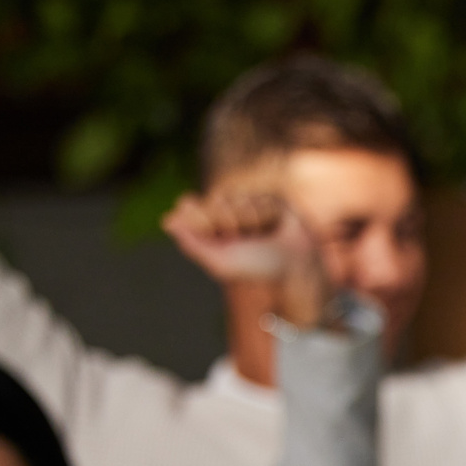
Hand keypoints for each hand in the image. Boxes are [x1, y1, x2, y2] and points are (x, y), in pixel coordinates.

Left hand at [162, 189, 334, 328]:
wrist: (299, 263)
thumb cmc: (258, 268)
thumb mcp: (220, 262)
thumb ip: (193, 244)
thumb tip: (167, 222)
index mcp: (212, 236)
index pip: (190, 209)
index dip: (194, 214)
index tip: (199, 221)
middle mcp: (228, 220)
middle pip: (213, 201)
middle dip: (223, 218)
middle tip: (237, 234)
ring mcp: (249, 209)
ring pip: (235, 198)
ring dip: (248, 218)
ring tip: (261, 234)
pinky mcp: (268, 200)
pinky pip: (257, 196)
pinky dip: (265, 213)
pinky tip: (276, 224)